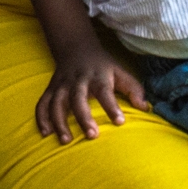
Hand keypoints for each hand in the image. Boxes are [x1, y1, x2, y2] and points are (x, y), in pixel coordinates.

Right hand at [34, 48, 151, 143]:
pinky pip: (42, 103)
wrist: (76, 47)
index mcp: (97, 76)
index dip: (112, 106)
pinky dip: (41, 118)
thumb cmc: (102, 66)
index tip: (120, 122)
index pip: (105, 91)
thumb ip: (133, 89)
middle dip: (83, 117)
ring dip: (59, 121)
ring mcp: (62, 85)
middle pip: (78, 98)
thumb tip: (145, 108)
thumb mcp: (120, 71)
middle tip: (92, 135)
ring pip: (57, 102)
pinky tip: (46, 134)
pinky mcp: (51, 89)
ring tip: (66, 140)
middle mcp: (78, 80)